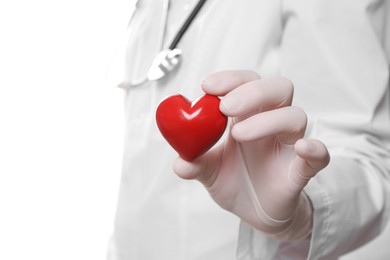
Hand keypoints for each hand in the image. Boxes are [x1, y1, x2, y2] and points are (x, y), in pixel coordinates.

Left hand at [173, 70, 329, 239]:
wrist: (255, 212)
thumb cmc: (234, 181)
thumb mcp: (208, 172)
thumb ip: (195, 163)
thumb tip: (179, 163)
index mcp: (247, 117)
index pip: (247, 83)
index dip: (230, 79)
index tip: (207, 86)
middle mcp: (272, 125)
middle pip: (277, 89)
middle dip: (252, 91)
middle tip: (225, 107)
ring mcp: (289, 146)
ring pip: (295, 116)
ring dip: (268, 120)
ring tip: (238, 135)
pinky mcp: (301, 171)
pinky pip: (319, 156)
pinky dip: (314, 150)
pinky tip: (303, 148)